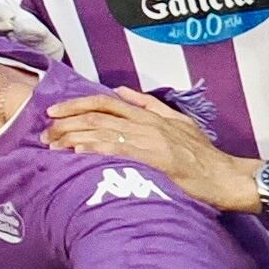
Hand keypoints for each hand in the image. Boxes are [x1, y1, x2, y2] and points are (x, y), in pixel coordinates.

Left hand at [40, 85, 248, 212]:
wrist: (224, 176)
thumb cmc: (202, 154)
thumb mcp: (178, 122)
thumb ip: (150, 105)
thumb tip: (123, 92)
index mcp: (149, 115)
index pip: (104, 103)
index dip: (76, 105)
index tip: (53, 112)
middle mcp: (145, 123)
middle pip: (96, 116)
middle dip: (66, 123)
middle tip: (44, 134)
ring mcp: (148, 140)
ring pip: (101, 131)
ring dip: (73, 136)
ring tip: (52, 145)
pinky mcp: (152, 159)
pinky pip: (117, 150)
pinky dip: (94, 148)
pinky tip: (76, 152)